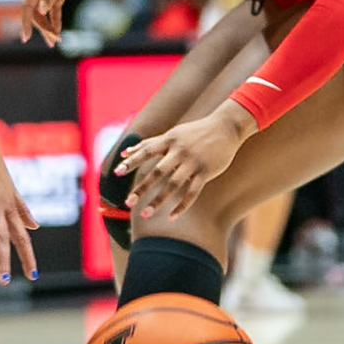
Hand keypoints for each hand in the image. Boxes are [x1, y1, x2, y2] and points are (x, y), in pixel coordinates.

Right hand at [21, 0, 103, 45]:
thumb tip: (41, 10)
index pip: (27, 6)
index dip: (25, 22)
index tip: (25, 38)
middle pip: (36, 12)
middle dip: (41, 29)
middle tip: (53, 42)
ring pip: (44, 12)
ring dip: (48, 27)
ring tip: (56, 42)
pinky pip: (54, 9)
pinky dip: (55, 20)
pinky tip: (59, 32)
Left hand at [114, 104, 254, 220]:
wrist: (227, 128)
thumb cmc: (196, 132)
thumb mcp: (172, 134)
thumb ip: (148, 144)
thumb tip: (124, 152)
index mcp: (169, 140)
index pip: (146, 151)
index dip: (132, 162)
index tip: (117, 172)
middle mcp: (179, 151)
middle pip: (157, 172)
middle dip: (142, 188)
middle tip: (128, 202)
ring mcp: (193, 162)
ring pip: (173, 185)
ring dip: (158, 200)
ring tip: (145, 214)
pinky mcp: (206, 172)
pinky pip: (192, 192)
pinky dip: (181, 205)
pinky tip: (171, 216)